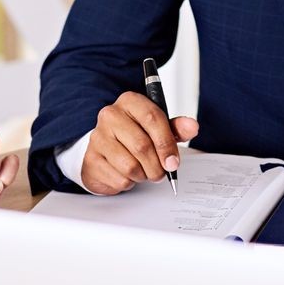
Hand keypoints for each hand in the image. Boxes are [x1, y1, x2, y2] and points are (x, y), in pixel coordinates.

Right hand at [82, 91, 198, 195]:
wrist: (106, 152)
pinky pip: (119, 179)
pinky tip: (127, 174)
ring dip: (143, 175)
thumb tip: (192, 127)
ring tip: (143, 171)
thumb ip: (177, 128)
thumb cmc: (135, 137)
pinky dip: (129, 182)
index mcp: (130, 102)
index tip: (173, 161)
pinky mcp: (91, 159)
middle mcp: (110, 115)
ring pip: (130, 166)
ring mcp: (97, 137)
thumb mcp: (159, 129)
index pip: (153, 118)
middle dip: (157, 166)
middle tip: (161, 172)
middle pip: (142, 146)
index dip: (166, 143)